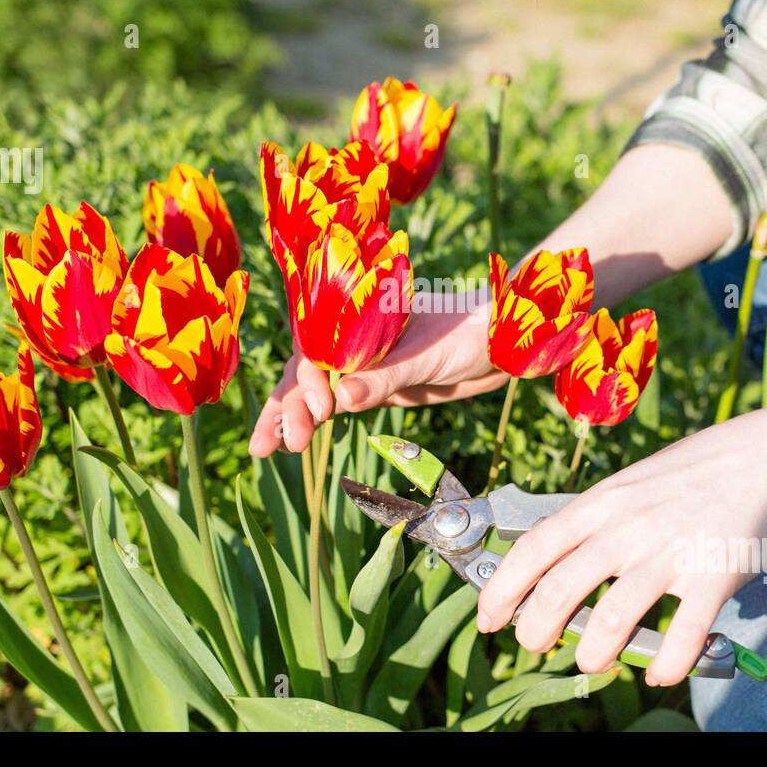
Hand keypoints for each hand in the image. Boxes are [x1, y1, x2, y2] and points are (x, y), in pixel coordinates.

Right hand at [248, 289, 505, 455]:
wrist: (504, 345)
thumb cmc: (470, 335)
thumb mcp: (428, 355)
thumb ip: (386, 376)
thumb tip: (341, 399)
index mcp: (360, 317)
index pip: (316, 347)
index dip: (307, 379)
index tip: (319, 407)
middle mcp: (354, 338)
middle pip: (305, 370)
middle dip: (287, 406)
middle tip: (278, 444)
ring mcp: (364, 364)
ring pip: (313, 389)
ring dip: (288, 417)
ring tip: (263, 449)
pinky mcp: (377, 386)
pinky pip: (335, 402)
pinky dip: (312, 419)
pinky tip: (291, 441)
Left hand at [475, 400, 766, 684]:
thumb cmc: (694, 473)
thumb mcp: (629, 484)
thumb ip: (593, 520)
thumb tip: (549, 558)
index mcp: (602, 503)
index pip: (535, 547)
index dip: (503, 586)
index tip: (488, 616)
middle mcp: (628, 527)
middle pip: (561, 588)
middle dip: (535, 627)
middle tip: (532, 644)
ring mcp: (671, 551)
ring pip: (613, 617)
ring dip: (592, 652)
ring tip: (589, 663)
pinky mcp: (715, 575)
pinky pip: (684, 635)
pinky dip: (666, 664)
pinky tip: (660, 673)